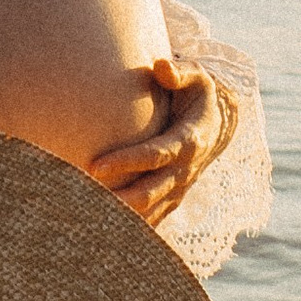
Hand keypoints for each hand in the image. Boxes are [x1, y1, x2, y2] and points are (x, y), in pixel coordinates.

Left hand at [92, 63, 237, 230]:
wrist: (219, 125)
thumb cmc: (198, 94)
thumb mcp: (197, 77)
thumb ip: (179, 71)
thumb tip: (161, 66)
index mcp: (189, 141)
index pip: (155, 155)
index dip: (126, 162)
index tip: (95, 166)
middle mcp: (185, 171)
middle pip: (149, 191)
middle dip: (117, 200)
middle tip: (81, 200)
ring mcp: (180, 189)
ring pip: (149, 211)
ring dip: (120, 219)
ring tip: (84, 221)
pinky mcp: (173, 199)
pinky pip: (152, 219)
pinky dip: (129, 229)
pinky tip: (99, 234)